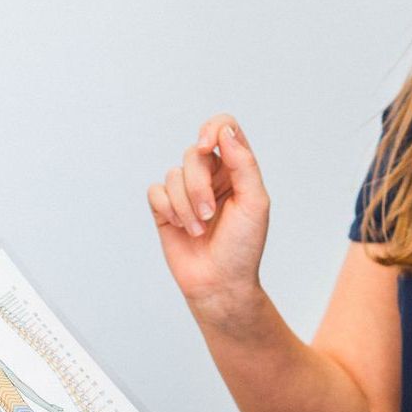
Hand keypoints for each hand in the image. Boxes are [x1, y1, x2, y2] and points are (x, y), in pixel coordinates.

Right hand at [147, 115, 271, 317]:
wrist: (220, 283)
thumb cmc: (243, 247)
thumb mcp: (255, 203)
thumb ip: (243, 164)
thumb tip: (225, 132)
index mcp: (237, 170)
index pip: (224, 128)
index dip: (212, 129)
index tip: (207, 147)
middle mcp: (212, 176)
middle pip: (193, 154)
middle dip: (198, 187)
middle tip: (210, 215)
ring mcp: (187, 191)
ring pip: (173, 174)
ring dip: (186, 206)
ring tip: (200, 229)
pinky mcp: (165, 208)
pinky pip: (156, 191)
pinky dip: (168, 209)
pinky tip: (181, 227)